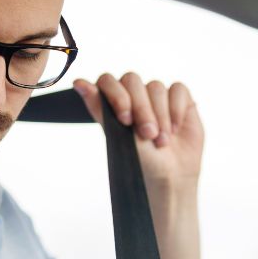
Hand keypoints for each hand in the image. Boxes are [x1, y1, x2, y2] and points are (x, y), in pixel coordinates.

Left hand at [73, 73, 203, 188]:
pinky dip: (176, 110)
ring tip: (161, 141)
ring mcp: (157, 96)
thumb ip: (99, 107)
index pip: (108, 81)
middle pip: (132, 80)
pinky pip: (178, 90)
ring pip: (156, 87)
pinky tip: (174, 129)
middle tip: (147, 135)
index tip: (125, 120)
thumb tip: (78, 82)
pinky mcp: (179, 99)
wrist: (168, 177)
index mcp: (114, 102)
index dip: (116, 95)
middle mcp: (134, 95)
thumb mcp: (116, 136)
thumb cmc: (139, 161)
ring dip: (160, 115)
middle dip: (141, 109)